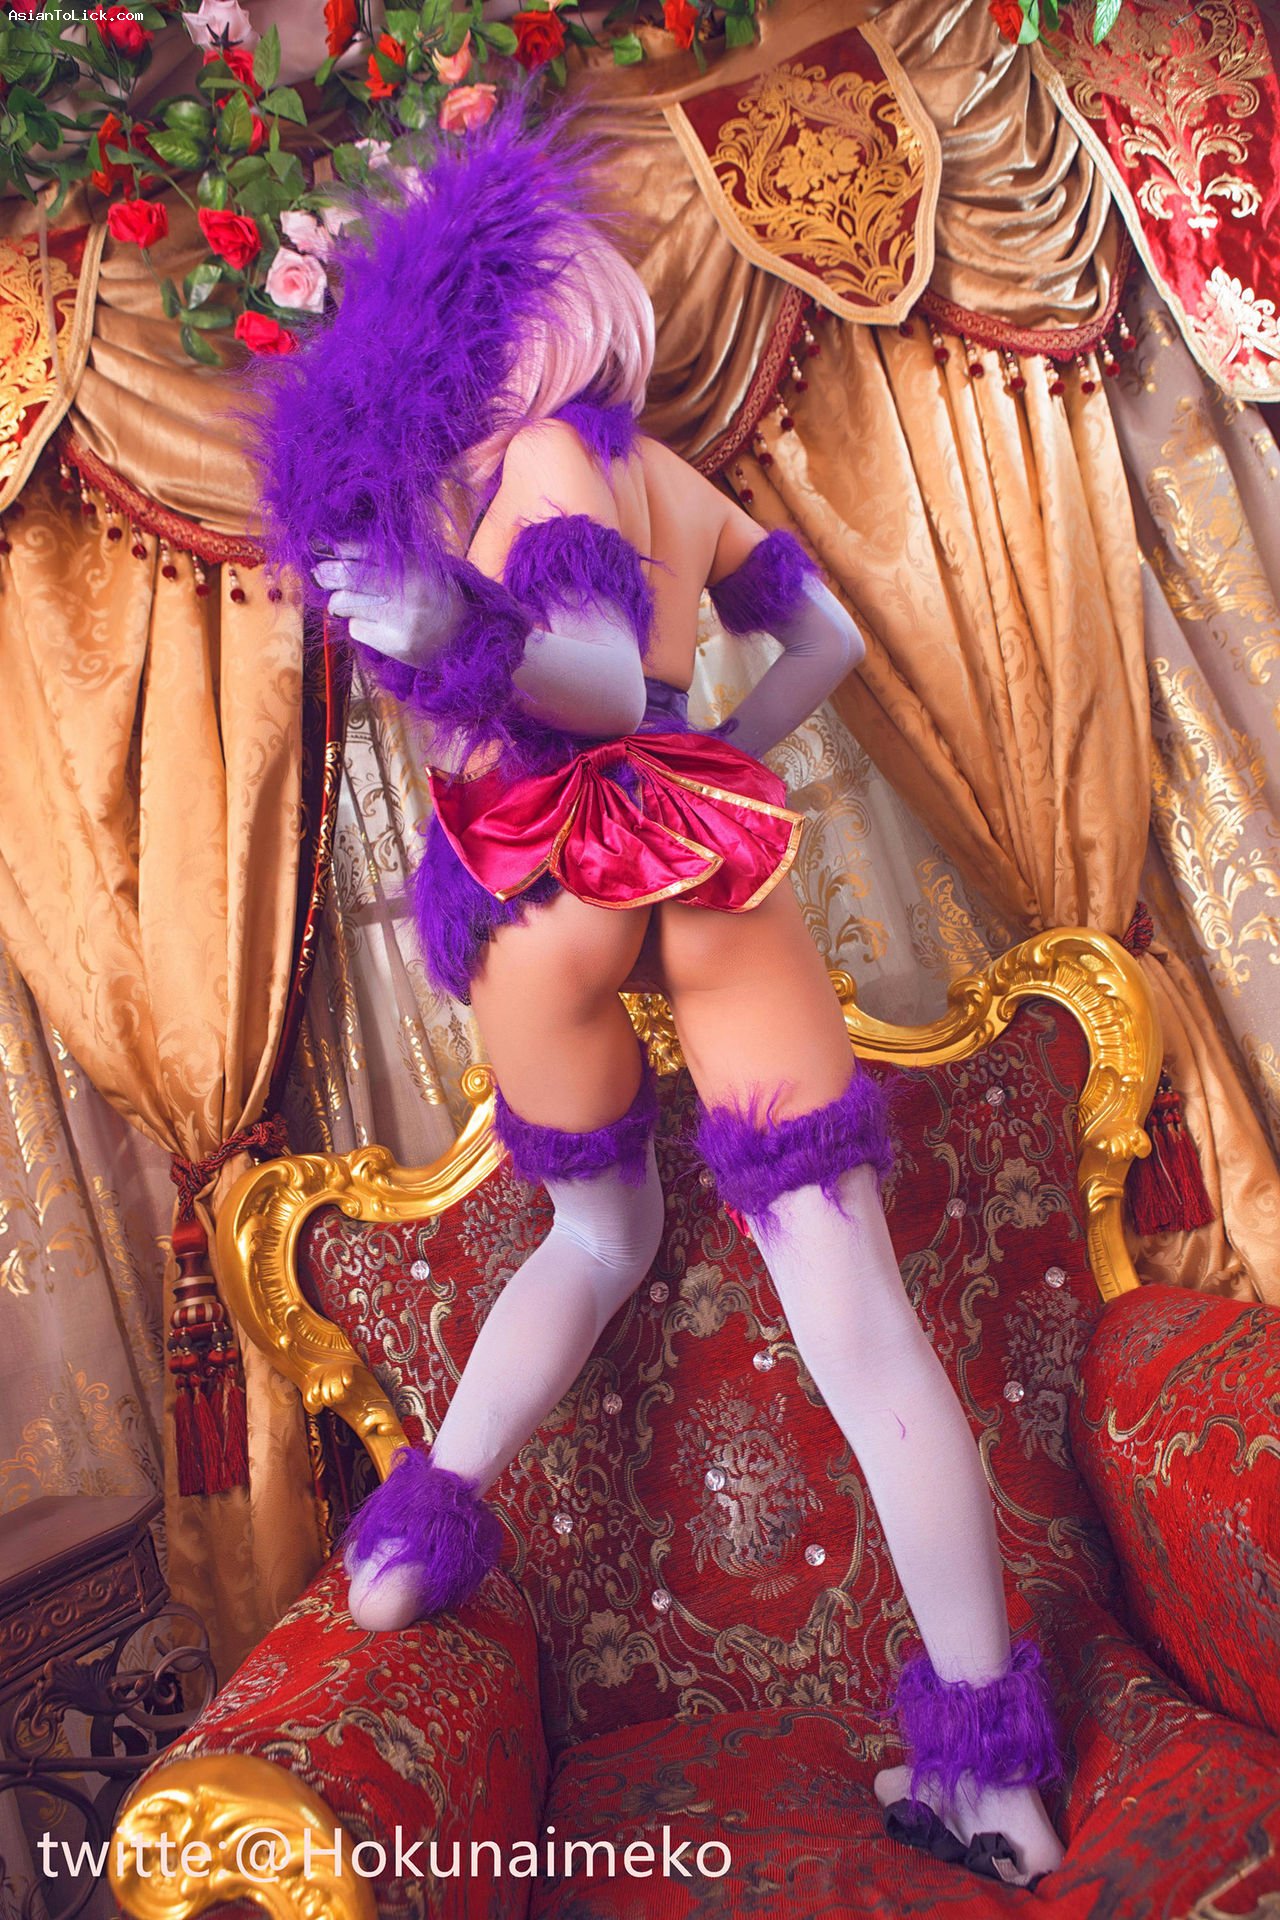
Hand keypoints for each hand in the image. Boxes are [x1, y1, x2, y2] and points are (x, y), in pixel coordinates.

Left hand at [310, 543, 457, 665]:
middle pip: (347, 575)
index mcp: (416, 565)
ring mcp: (400, 619)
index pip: (365, 550)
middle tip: (321, 574)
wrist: (470, 638)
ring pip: (345, 603)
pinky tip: (375, 623)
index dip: (339, 548)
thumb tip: (340, 551)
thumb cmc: (442, 598)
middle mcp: (407, 590)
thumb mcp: (425, 566)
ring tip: (350, 602)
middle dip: (327, 573)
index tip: (322, 548)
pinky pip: (357, 629)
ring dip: (341, 602)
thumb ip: (392, 557)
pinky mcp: (395, 644)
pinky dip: (359, 624)